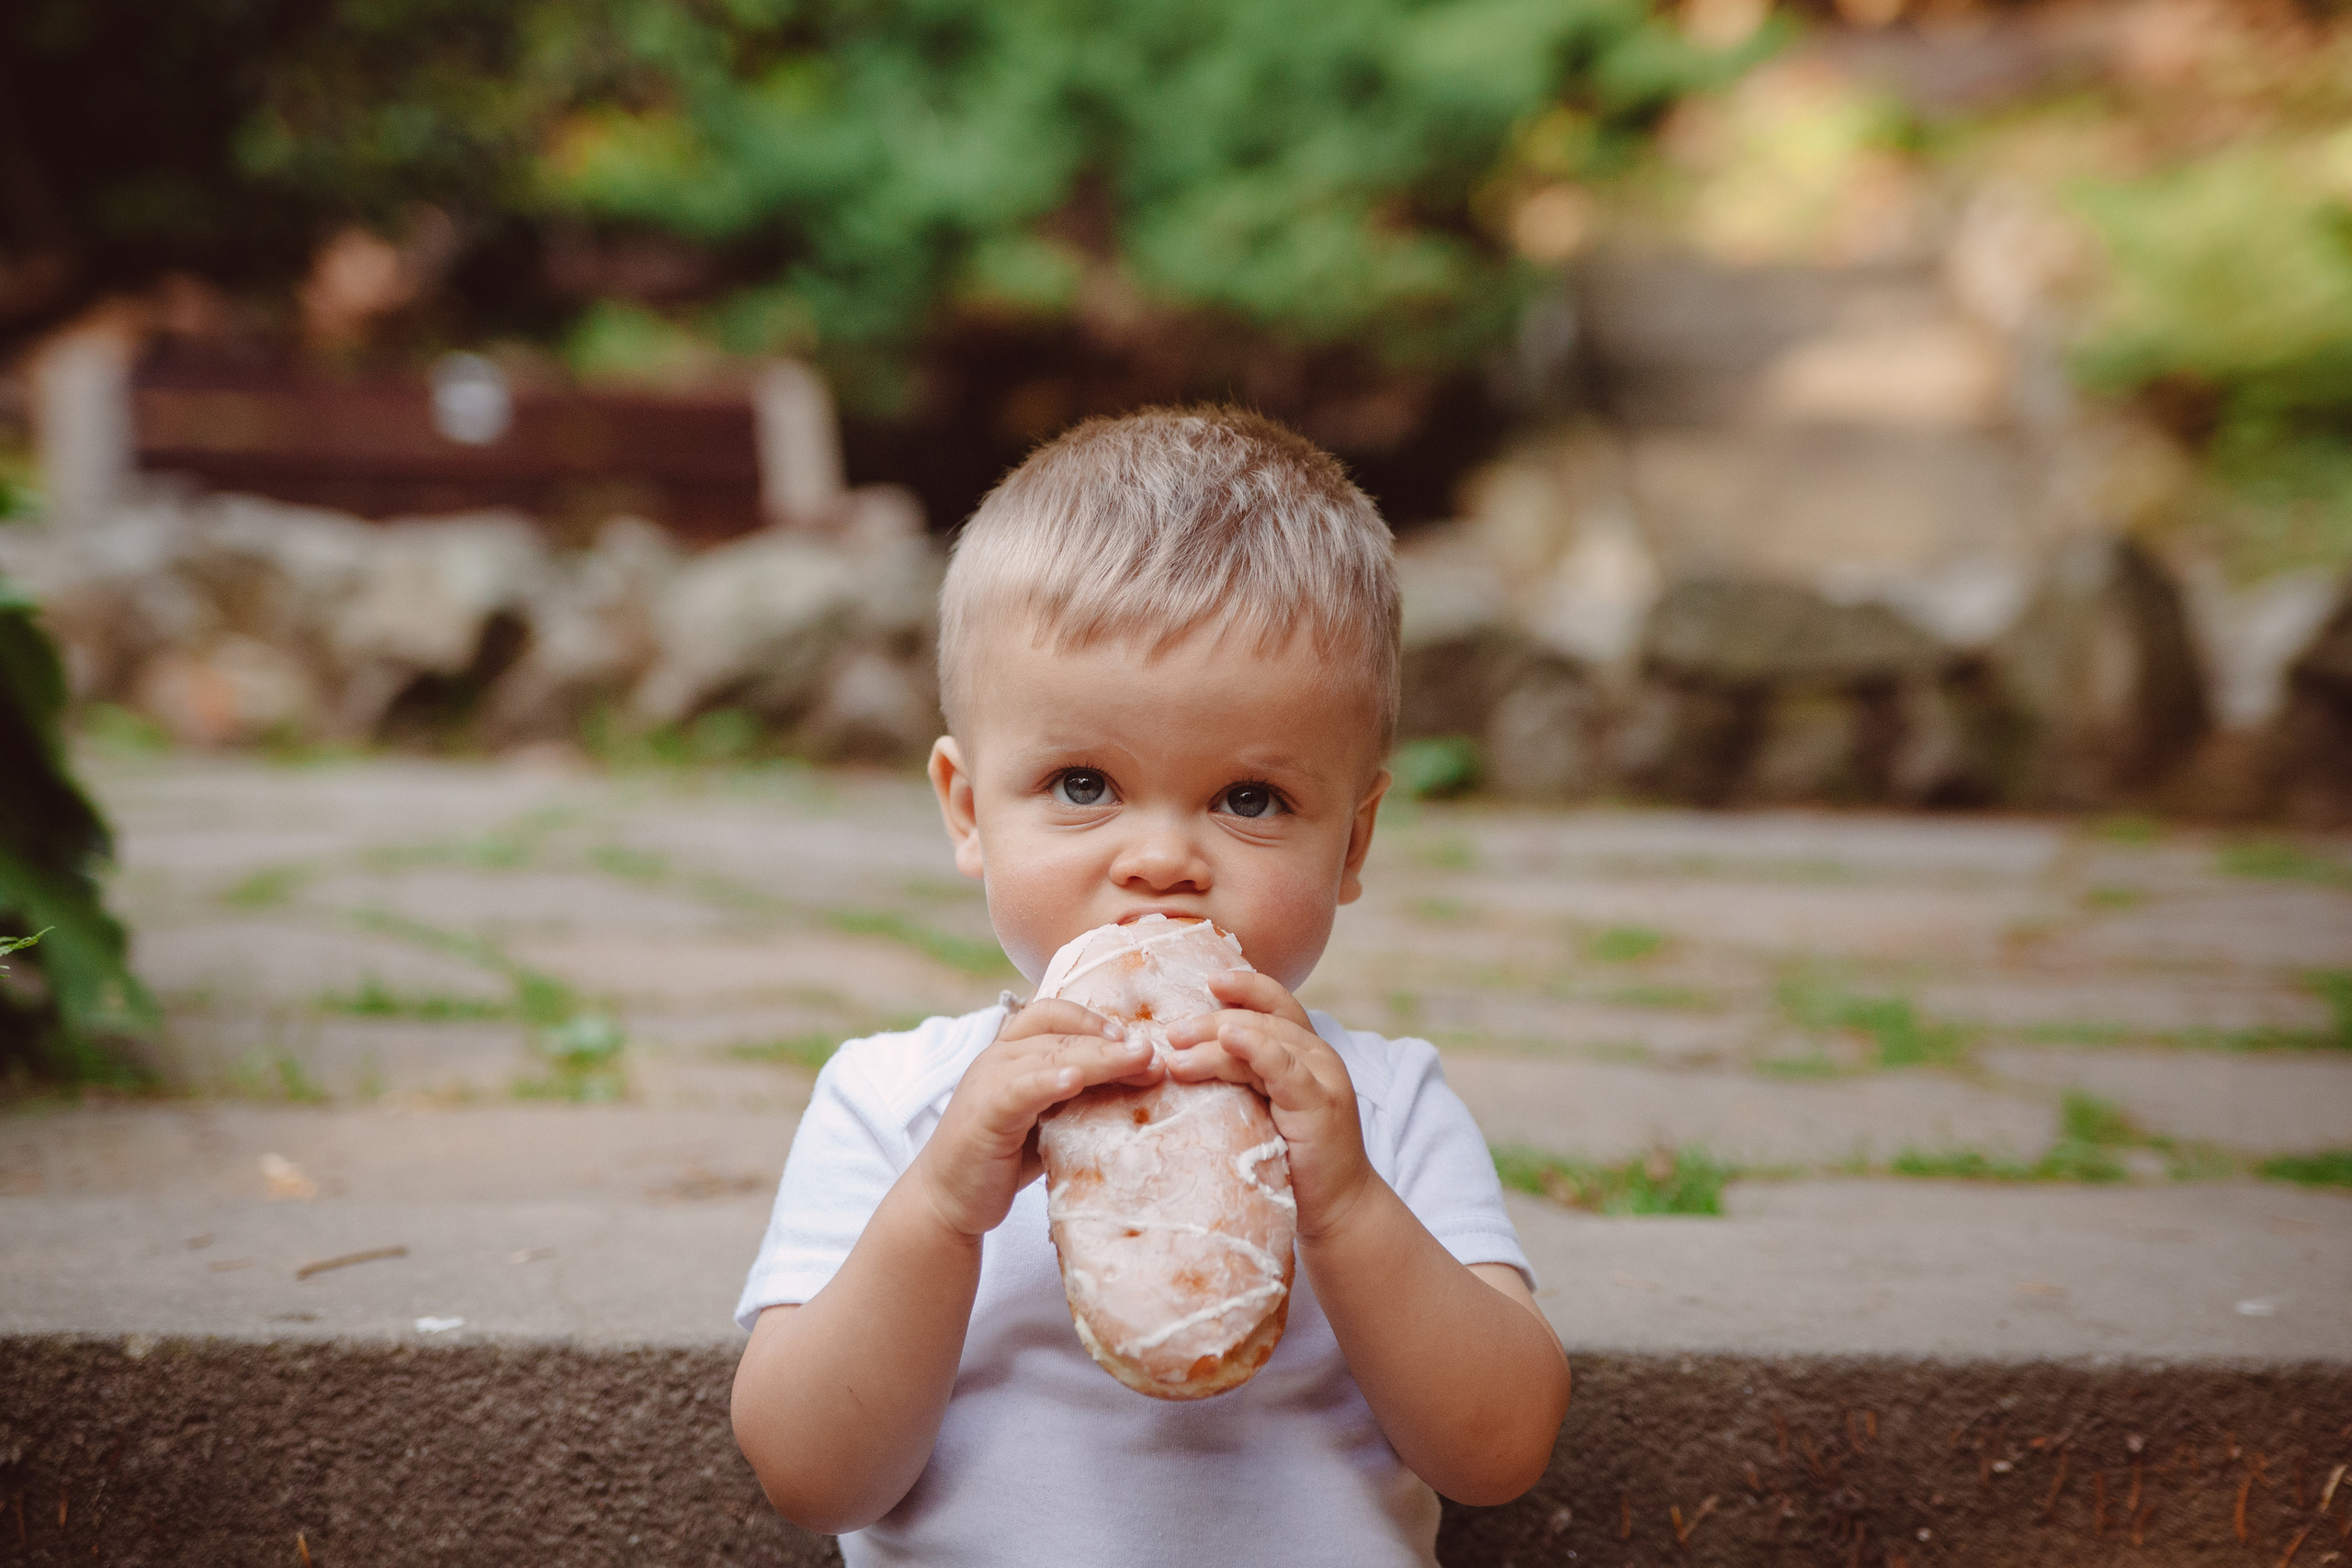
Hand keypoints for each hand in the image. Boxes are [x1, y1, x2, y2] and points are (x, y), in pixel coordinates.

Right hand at [914, 999, 1158, 1240]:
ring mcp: (988, 1081)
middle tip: (1153, 1054)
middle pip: (1061, 1032)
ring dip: (1097, 1055)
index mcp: (1015, 1051)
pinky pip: (1019, 1088)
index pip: (1058, 1015)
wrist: (948, 1199)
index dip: (1099, 1022)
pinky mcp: (983, 1113)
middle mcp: (999, 1056)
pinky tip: (1075, 1080)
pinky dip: (1048, 1081)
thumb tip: (1142, 1084)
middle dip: (1111, 1041)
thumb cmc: (1004, 1158)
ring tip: (1137, 1060)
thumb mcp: (1048, 1118)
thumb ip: (1080, 1096)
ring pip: (1048, 1054)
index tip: (1139, 1041)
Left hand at [1161, 971, 1373, 1239]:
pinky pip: (1284, 1067)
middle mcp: (1316, 1056)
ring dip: (1218, 1037)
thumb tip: (1179, 1059)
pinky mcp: (1319, 1104)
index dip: (1244, 986)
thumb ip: (1240, 1079)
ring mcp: (1321, 1078)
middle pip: (1262, 1019)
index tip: (1207, 980)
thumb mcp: (1261, 1108)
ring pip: (1267, 1039)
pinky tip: (1231, 1038)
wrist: (1335, 1210)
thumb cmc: (1291, 1161)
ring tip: (1176, 1046)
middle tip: (1170, 1032)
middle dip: (1212, 1020)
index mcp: (1302, 1052)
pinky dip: (1258, 1048)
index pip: (1274, 1004)